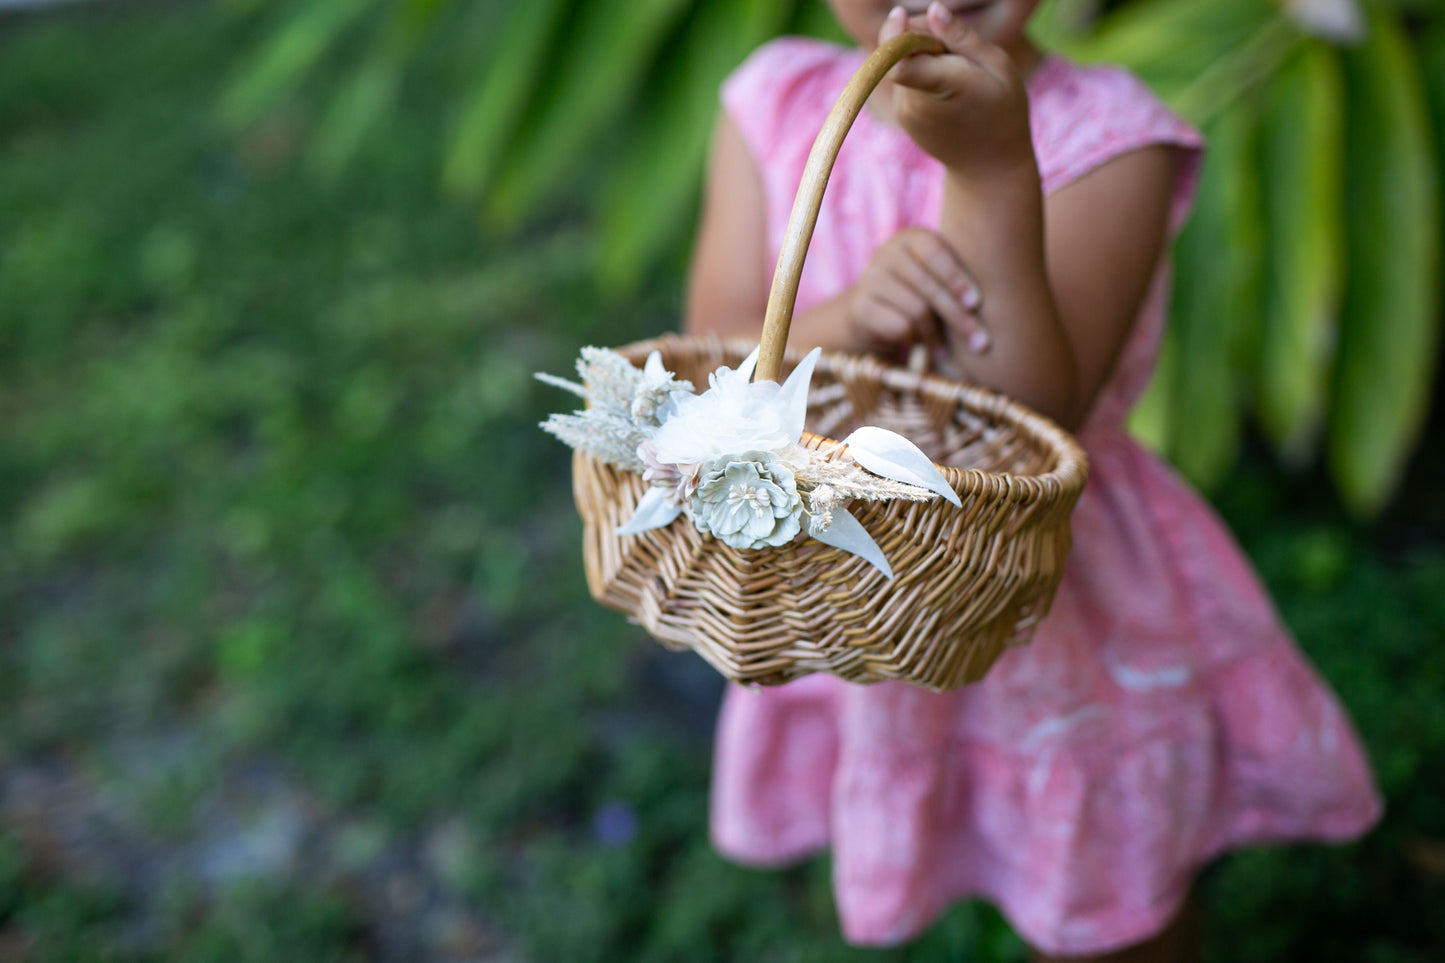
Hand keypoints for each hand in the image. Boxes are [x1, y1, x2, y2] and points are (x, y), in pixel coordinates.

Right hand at [846, 227, 989, 358]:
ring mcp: (870, 278)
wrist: (871, 313)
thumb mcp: (938, 277)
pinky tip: (924, 348)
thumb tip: (1010, 289)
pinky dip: (916, 341)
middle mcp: (886, 252)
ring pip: (917, 310)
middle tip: (981, 343)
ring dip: (938, 336)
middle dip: (958, 318)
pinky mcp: (860, 307)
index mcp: (910, 237)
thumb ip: (960, 276)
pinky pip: (899, 327)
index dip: (957, 278)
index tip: (977, 303)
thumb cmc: (920, 293)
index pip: (935, 251)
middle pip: (929, 287)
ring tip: (949, 350)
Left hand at [880, 3, 1034, 177]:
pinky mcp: (902, 115)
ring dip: (923, 55)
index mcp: (942, 86)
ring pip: (901, 62)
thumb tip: (933, 10)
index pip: (897, 60)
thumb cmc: (1003, 112)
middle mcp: (915, 102)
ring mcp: (904, 112)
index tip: (901, 14)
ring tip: (957, 72)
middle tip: (957, 48)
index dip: (893, 32)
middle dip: (919, 35)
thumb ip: (963, 38)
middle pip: (899, 52)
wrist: (990, 167)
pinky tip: (948, 87)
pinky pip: (904, 78)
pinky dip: (921, 71)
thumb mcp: (999, 67)